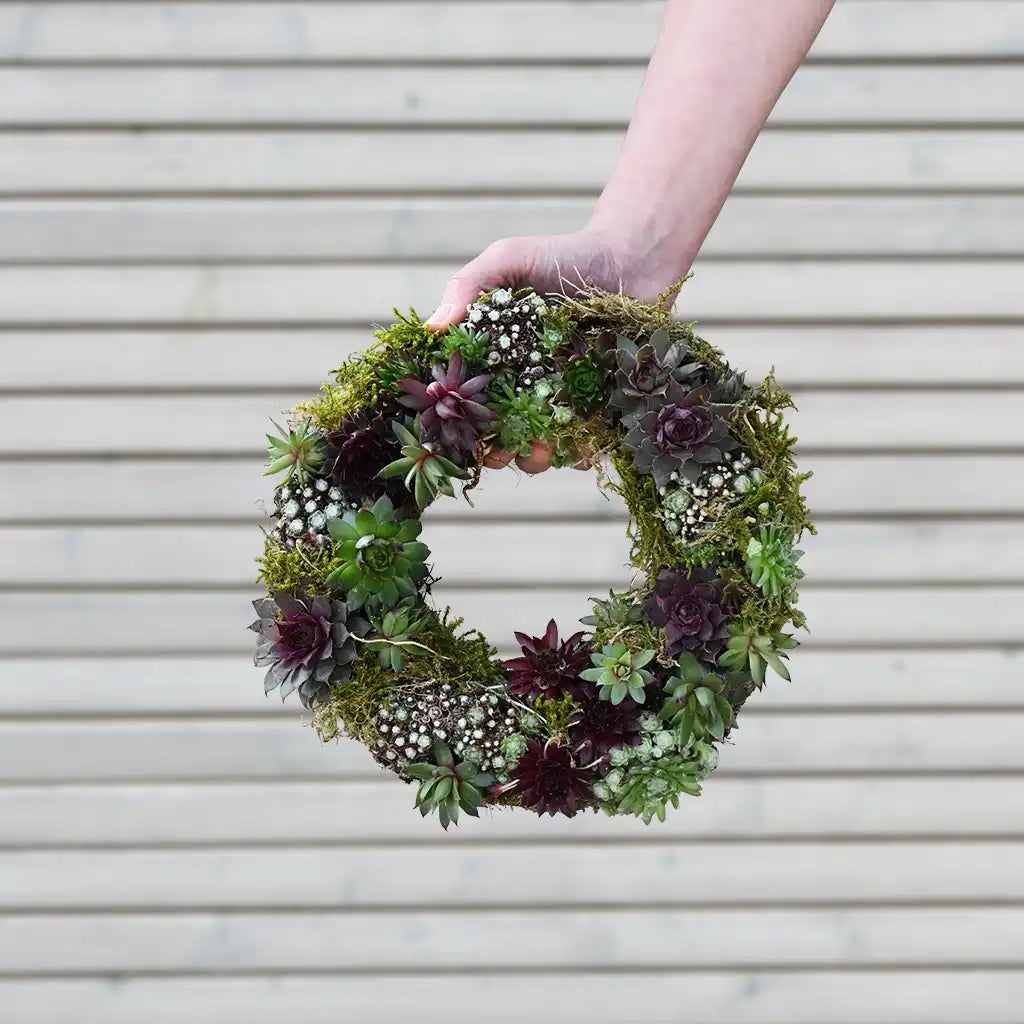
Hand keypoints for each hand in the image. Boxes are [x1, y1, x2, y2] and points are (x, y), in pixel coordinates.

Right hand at [425, 226, 679, 472]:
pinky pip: (587, 441)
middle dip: (498, 450)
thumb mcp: (509, 259)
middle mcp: (524, 385)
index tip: (458, 434)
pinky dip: (581, 452)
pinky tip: (581, 448)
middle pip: (501, 433)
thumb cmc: (564, 255)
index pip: (467, 400)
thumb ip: (469, 286)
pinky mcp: (601, 406)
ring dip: (535, 458)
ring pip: (542, 445)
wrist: (631, 256)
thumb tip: (431, 328)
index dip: (459, 422)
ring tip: (540, 452)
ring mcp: (563, 399)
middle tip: (504, 451)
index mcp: (495, 359)